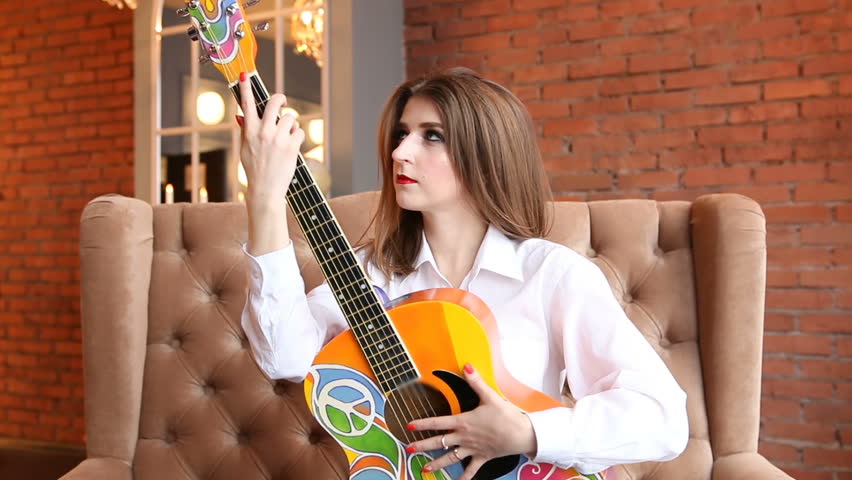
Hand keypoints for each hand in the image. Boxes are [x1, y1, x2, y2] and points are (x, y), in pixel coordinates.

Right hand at [236, 72, 304, 210]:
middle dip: (281, 99)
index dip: (244, 88)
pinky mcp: (291, 146)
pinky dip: (297, 137)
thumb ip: (245, 130)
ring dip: (290, 124)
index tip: (244, 75)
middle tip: (283, 102)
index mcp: (249, 131)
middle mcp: (263, 132)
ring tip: (286, 137)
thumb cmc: (254, 170)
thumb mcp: (244, 149)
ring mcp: (278, 138)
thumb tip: (241, 115)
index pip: (246, 104)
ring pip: (290, 117)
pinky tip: (292, 146)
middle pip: (275, 102)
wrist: (265, 190)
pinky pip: (299, 131)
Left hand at [406, 364, 537, 479]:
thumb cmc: (507, 416)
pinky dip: (463, 477)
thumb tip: (466, 366)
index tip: (409, 426)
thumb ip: (476, 381)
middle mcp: (465, 438)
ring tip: (424, 469)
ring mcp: (472, 449)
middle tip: (409, 449)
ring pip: (450, 458)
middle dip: (422, 446)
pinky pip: (471, 470)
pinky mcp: (482, 457)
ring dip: (437, 464)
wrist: (522, 434)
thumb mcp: (490, 396)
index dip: (422, 424)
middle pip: (439, 443)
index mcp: (464, 422)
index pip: (438, 422)